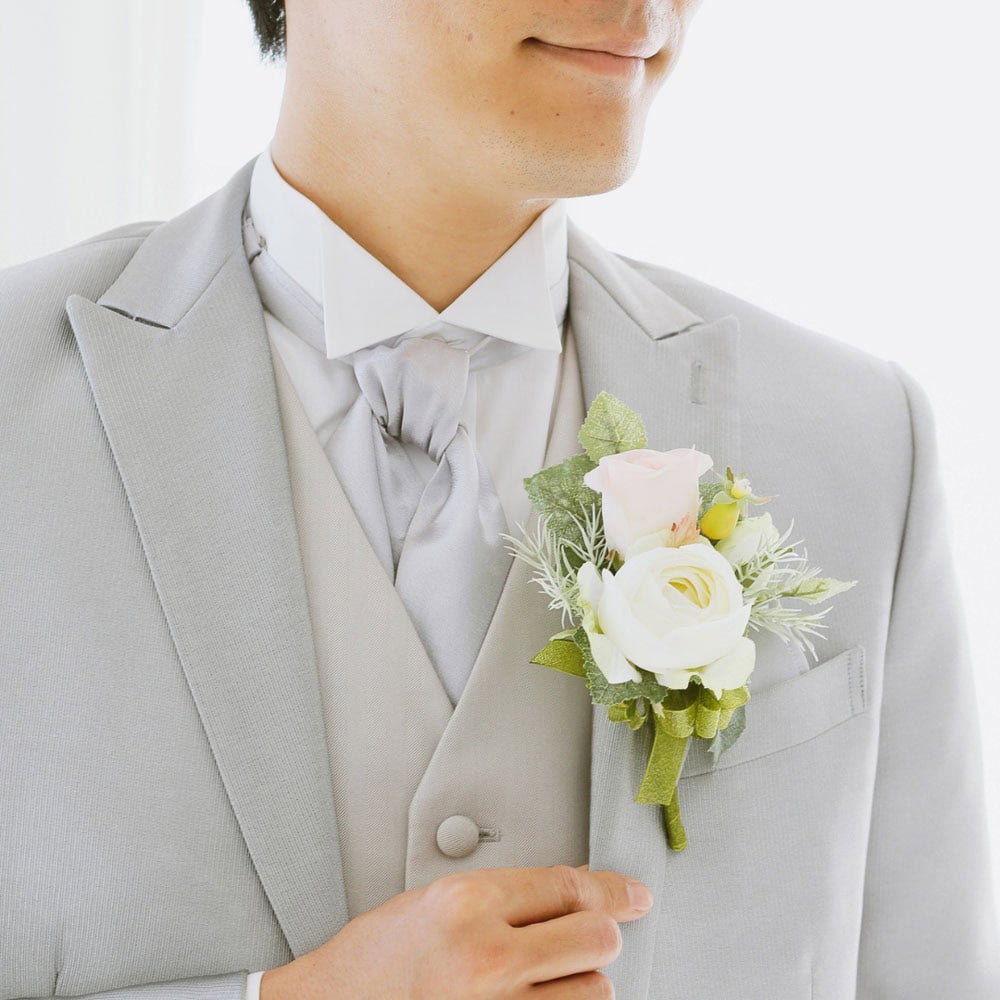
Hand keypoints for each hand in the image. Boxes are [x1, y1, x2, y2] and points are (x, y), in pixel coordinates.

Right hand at [260, 863, 653, 998]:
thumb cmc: (374, 960)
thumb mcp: (437, 902)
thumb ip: (506, 897)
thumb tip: (572, 897)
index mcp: (466, 903)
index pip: (567, 885)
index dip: (610, 888)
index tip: (632, 895)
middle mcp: (484, 957)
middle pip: (594, 939)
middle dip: (597, 937)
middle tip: (585, 939)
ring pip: (592, 993)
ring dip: (578, 984)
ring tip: (539, 981)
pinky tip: (536, 998)